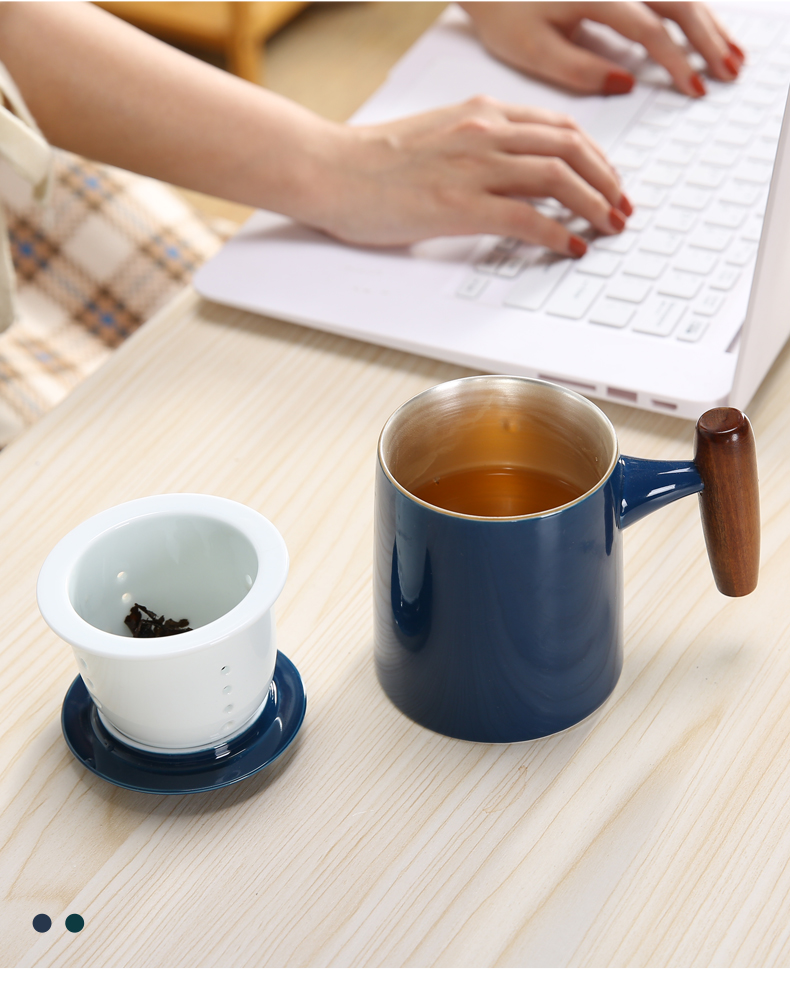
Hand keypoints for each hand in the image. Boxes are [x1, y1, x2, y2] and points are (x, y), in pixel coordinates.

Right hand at [310, 96, 630, 253]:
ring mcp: (474, 167)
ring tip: (609, 226)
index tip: (607, 178)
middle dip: (607, 180)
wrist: (330, 169)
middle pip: (570, 147)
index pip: (558, 127)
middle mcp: (486, 132)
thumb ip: (478, 145)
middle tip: (622, 206)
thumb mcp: (438, 136)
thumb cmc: (373, 160)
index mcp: (482, 113)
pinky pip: (526, 218)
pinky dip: (557, 234)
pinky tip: (571, 247)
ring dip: (594, 204)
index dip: (594, 155)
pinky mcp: (459, 204)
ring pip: (558, 177)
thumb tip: (510, 172)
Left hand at [461, 2, 745, 97]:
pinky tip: (704, 31)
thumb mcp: (533, 51)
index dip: (676, 60)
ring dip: (707, 22)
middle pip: (678, 1)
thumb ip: (580, 70)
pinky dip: (690, 10)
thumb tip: (625, 83)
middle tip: (728, 72)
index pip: (649, 28)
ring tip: (728, 55)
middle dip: (707, 38)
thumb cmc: (505, 14)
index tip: (693, 88)